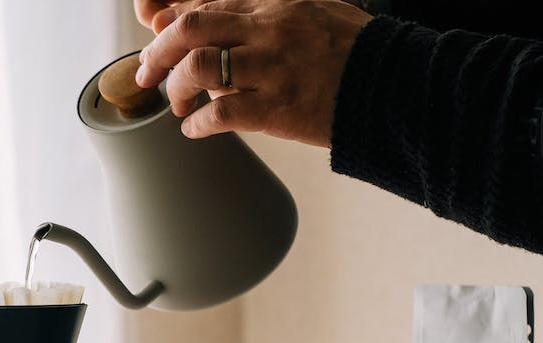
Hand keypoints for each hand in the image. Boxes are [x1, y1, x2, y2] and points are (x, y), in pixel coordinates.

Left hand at [135, 0, 370, 146]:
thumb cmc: (351, 56)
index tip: (154, 32)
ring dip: (178, 88)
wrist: (395, 88)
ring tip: (178, 104)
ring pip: (200, 67)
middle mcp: (270, 29)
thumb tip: (215, 18)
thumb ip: (262, 14)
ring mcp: (273, 68)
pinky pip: (221, 114)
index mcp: (276, 4)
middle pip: (191, 28)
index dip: (170, 19)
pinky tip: (195, 129)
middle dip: (158, 52)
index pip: (209, 3)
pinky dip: (198, 124)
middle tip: (148, 73)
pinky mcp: (278, 107)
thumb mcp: (311, 14)